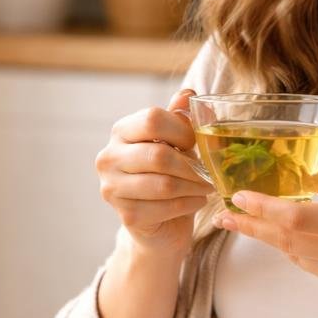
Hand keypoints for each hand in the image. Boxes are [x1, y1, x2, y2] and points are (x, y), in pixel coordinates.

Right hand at [96, 88, 214, 259]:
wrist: (158, 223)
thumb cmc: (168, 175)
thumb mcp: (175, 144)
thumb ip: (179, 119)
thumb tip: (187, 94)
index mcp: (121, 131)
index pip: (152, 119)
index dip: (182, 130)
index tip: (195, 143)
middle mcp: (108, 158)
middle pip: (159, 155)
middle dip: (192, 165)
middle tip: (209, 172)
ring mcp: (113, 188)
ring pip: (165, 184)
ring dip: (194, 186)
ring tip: (207, 187)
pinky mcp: (126, 215)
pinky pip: (166, 207)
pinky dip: (190, 204)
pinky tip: (196, 201)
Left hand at [215, 172, 317, 317]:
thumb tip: (313, 173)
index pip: (299, 218)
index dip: (264, 209)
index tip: (240, 197)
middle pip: (286, 239)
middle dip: (251, 225)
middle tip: (222, 213)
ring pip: (295, 255)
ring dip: (268, 238)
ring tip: (241, 221)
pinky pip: (313, 268)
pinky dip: (298, 251)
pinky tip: (285, 239)